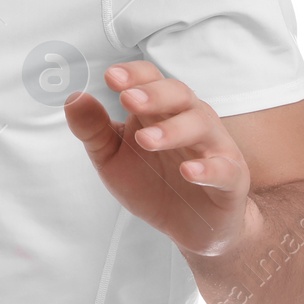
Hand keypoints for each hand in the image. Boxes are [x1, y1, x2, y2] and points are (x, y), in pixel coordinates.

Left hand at [63, 60, 254, 256]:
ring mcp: (213, 147)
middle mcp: (189, 120)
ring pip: (201, 124)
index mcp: (160, 110)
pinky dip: (208, 168)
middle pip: (178, 94)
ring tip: (145, 139)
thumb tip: (73, 98)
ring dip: (173, 129)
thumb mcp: (112, 158)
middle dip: (153, 94)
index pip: (151, 79)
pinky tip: (189, 171)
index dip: (134, 75)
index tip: (110, 77)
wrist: (190, 228)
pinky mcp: (231, 178)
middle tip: (128, 100)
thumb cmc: (151, 183)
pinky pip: (224, 168)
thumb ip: (93, 130)